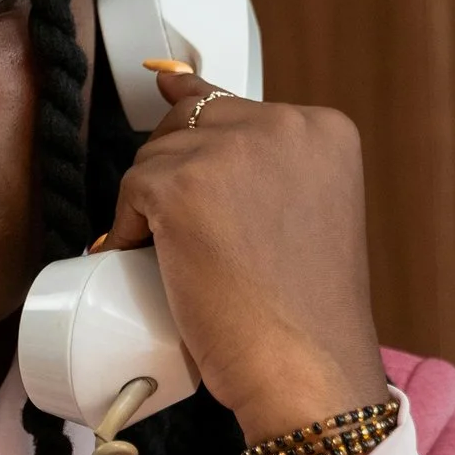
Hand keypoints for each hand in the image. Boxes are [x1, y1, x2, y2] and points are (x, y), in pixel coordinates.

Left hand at [107, 68, 388, 454]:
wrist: (305, 372)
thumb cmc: (302, 312)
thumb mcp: (300, 212)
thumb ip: (262, 160)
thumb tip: (172, 83)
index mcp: (324, 129)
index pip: (231, 112)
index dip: (206, 161)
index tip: (213, 206)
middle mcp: (285, 125)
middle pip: (188, 126)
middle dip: (176, 181)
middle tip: (202, 246)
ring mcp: (233, 150)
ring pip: (155, 159)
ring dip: (153, 211)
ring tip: (190, 265)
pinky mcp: (183, 186)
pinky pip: (130, 192)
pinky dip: (131, 232)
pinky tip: (162, 267)